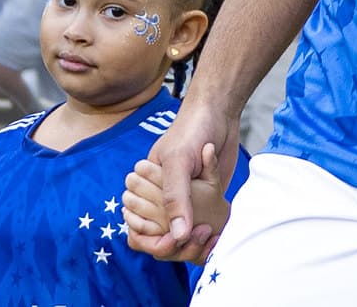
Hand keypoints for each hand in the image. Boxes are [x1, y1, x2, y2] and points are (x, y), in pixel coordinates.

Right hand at [129, 101, 239, 258]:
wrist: (219, 112)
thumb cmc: (191, 130)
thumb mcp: (179, 163)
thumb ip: (176, 198)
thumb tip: (178, 236)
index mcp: (144, 187)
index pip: (137, 227)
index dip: (153, 240)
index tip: (175, 242)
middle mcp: (160, 194)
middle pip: (158, 235)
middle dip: (175, 244)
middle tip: (199, 234)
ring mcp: (182, 197)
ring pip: (179, 233)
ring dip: (192, 242)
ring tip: (209, 235)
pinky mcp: (202, 197)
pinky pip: (198, 223)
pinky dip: (205, 233)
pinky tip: (216, 233)